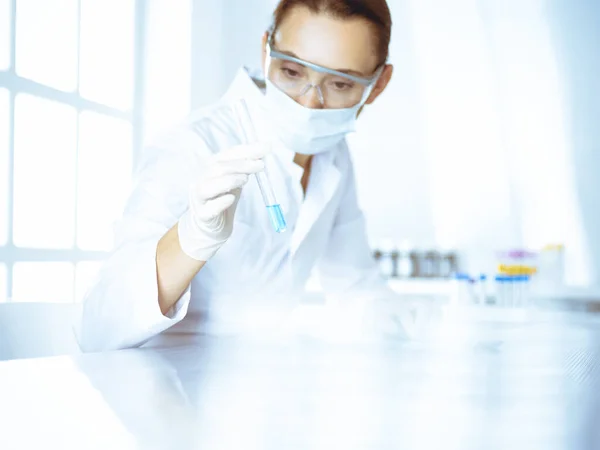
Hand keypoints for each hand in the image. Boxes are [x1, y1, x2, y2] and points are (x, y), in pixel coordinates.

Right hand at [178, 144, 268, 260]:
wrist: (212, 226)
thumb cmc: (223, 199)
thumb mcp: (236, 180)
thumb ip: (246, 168)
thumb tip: (263, 153)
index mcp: (210, 168)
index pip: (227, 154)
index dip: (246, 150)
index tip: (265, 148)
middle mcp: (201, 180)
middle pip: (217, 168)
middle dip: (241, 164)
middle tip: (260, 166)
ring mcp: (199, 199)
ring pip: (207, 186)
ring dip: (228, 180)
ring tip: (245, 180)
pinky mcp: (202, 216)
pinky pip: (209, 208)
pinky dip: (221, 202)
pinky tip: (231, 199)